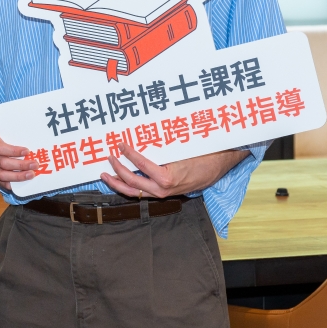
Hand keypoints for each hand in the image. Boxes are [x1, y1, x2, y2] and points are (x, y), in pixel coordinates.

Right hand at [0, 129, 36, 190]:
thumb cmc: (1, 136)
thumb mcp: (6, 131)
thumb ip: (16, 136)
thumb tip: (34, 139)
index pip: (0, 148)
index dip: (14, 151)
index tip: (27, 151)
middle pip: (3, 163)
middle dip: (21, 165)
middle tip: (34, 165)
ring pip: (2, 175)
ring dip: (18, 176)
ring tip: (31, 175)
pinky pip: (0, 182)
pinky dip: (11, 184)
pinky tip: (21, 183)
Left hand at [101, 142, 248, 198]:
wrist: (221, 164)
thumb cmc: (204, 154)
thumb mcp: (184, 148)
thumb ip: (164, 145)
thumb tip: (143, 134)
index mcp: (168, 178)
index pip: (141, 165)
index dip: (128, 154)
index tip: (120, 144)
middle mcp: (163, 189)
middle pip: (132, 183)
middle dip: (117, 170)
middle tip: (108, 158)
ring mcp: (163, 193)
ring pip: (135, 192)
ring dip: (118, 184)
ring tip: (105, 175)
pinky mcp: (164, 192)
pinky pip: (142, 192)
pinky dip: (129, 186)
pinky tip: (120, 178)